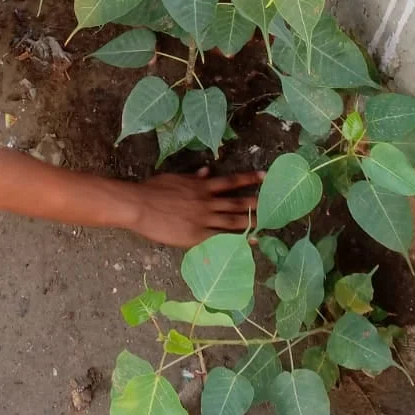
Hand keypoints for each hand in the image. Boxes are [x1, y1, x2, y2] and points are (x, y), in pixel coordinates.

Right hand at [129, 167, 263, 247]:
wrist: (140, 205)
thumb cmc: (153, 190)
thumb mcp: (175, 178)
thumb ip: (193, 177)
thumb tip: (207, 171)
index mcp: (201, 186)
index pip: (230, 181)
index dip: (248, 178)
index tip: (264, 176)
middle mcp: (207, 201)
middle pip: (237, 202)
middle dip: (256, 203)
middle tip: (274, 203)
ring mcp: (203, 219)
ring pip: (232, 221)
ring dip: (250, 222)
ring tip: (267, 223)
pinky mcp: (196, 235)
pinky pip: (220, 239)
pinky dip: (235, 241)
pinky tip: (248, 243)